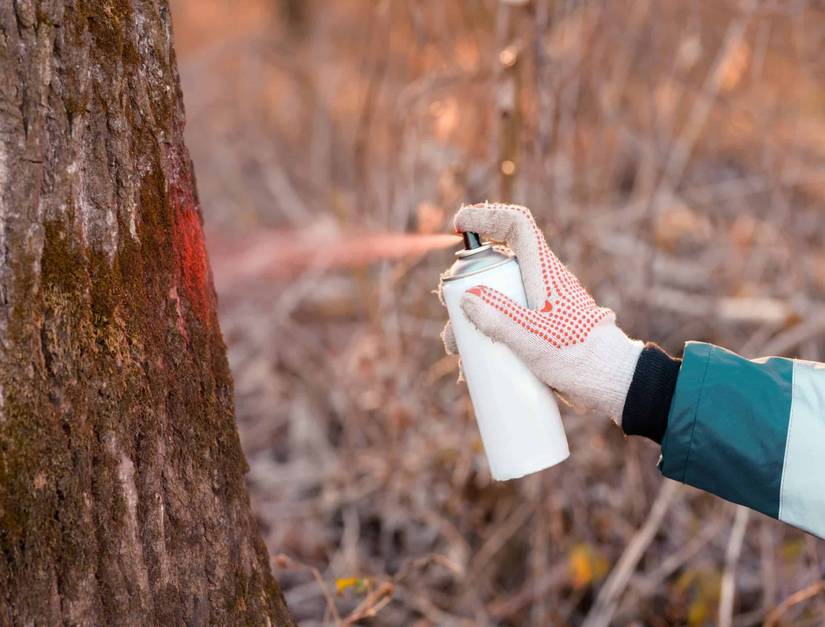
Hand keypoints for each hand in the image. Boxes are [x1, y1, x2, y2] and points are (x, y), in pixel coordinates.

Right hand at [440, 202, 641, 420]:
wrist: (611, 383)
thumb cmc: (580, 356)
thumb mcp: (533, 339)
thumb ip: (499, 319)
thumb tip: (465, 298)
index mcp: (543, 272)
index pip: (517, 227)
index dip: (487, 216)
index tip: (459, 224)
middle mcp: (539, 284)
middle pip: (494, 268)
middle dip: (464, 290)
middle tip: (450, 317)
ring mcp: (538, 307)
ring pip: (495, 300)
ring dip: (470, 321)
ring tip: (458, 351)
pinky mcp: (538, 330)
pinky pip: (504, 325)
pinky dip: (486, 339)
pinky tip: (474, 367)